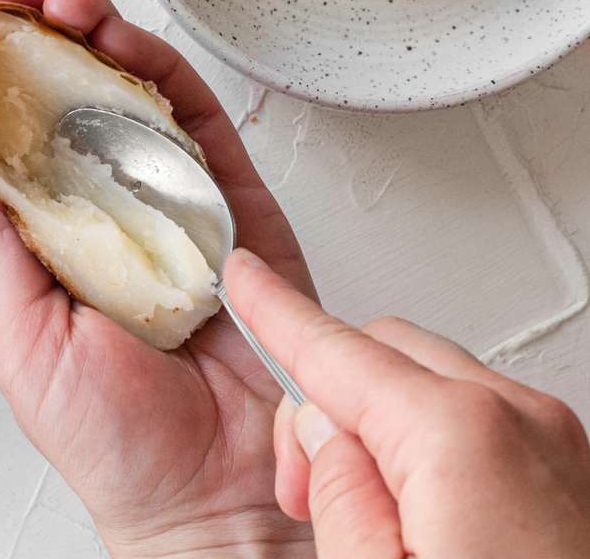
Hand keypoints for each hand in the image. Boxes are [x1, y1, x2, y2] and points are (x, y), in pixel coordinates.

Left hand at [0, 0, 315, 556]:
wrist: (214, 496)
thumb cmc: (114, 443)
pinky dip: (166, 73)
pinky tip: (129, 42)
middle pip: (56, 101)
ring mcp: (164, 204)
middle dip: (28, 35)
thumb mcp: (24, 341)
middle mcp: (96, 213)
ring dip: (93, 37)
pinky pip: (200, 126)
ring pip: (126, 96)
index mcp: (38, 244)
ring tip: (63, 2)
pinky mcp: (230, 207)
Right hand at [226, 249, 589, 557]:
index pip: (338, 350)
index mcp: (461, 438)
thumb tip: (323, 435)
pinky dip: (432, 444)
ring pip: (434, 384)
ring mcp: (560, 446)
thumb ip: (337, 493)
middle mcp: (521, 422)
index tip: (245, 278)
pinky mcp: (578, 473)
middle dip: (328, 395)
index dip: (275, 312)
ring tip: (369, 523)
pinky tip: (423, 522)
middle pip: (386, 353)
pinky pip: (480, 420)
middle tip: (302, 486)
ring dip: (383, 423)